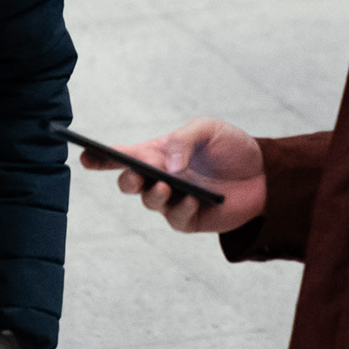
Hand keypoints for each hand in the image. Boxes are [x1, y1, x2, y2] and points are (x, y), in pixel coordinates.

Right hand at [106, 118, 265, 235]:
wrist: (265, 175)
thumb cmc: (231, 148)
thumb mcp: (209, 129)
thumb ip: (184, 139)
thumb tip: (167, 164)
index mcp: (158, 153)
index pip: (123, 156)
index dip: (100, 157)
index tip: (83, 155)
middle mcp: (160, 177)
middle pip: (129, 182)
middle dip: (126, 179)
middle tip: (133, 175)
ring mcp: (173, 200)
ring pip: (149, 201)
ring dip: (154, 194)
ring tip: (166, 186)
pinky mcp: (190, 219)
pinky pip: (176, 218)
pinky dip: (180, 208)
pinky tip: (191, 199)